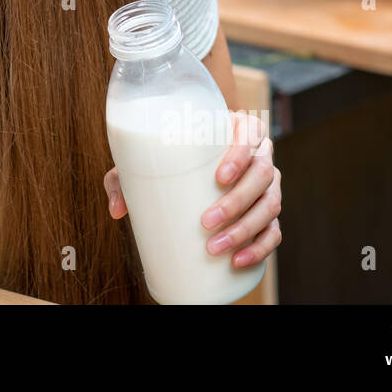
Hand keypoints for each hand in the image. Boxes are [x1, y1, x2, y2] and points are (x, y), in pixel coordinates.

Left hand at [103, 110, 281, 269]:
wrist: (186, 178)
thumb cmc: (168, 163)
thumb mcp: (144, 163)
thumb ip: (124, 179)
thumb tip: (117, 210)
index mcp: (236, 131)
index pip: (251, 132)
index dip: (242, 153)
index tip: (219, 176)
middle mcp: (259, 156)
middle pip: (263, 174)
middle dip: (237, 201)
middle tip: (206, 222)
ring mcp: (268, 186)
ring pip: (270, 205)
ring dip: (245, 229)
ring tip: (215, 247)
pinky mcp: (269, 215)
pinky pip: (275, 232)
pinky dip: (260, 248)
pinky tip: (239, 260)